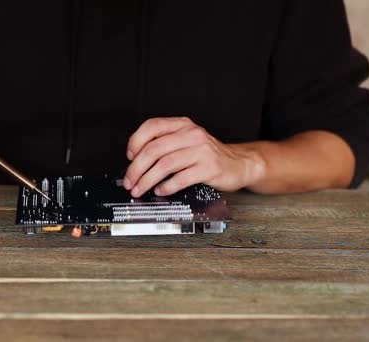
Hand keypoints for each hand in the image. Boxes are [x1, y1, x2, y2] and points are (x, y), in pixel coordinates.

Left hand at [123, 117, 264, 196]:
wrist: (239, 163)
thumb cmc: (208, 156)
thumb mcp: (186, 142)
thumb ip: (165, 145)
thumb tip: (136, 161)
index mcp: (182, 125)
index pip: (151, 127)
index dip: (135, 142)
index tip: (129, 157)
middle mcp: (191, 134)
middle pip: (154, 149)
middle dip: (136, 168)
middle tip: (130, 182)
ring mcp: (201, 150)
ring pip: (164, 165)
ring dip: (147, 180)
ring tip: (140, 189)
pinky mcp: (209, 168)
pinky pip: (181, 178)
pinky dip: (166, 187)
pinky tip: (161, 191)